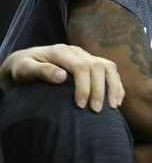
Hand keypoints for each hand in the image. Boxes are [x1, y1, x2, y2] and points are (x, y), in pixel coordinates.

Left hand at [0, 44, 123, 111]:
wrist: (27, 62)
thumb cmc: (24, 68)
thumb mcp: (25, 69)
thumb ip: (41, 71)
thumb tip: (62, 77)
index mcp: (62, 51)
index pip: (82, 66)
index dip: (85, 86)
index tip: (81, 106)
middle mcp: (78, 52)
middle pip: (98, 66)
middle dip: (100, 90)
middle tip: (96, 111)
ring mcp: (87, 56)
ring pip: (109, 67)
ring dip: (113, 87)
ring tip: (112, 107)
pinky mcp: (93, 63)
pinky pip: (111, 72)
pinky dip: (117, 86)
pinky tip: (116, 101)